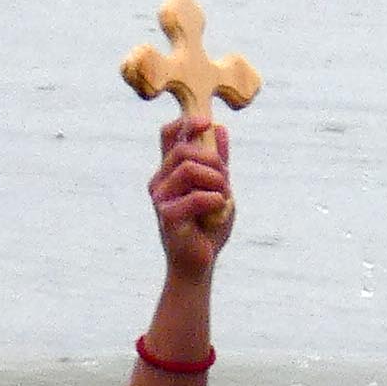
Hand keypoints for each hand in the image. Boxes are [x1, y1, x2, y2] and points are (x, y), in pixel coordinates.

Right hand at [150, 118, 232, 277]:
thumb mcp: (218, 188)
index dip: (185, 123)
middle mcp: (160, 181)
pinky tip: (219, 209)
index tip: (206, 122)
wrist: (200, 262)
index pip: (169, 135)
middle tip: (226, 182)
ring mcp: (160, 198)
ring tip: (223, 198)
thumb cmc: (208, 225)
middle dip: (214, 162)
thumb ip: (218, 162)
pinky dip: (215, 200)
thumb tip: (220, 128)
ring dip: (216, 181)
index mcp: (170, 171)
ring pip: (188, 169)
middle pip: (185, 151)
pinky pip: (195, 197)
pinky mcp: (167, 216)